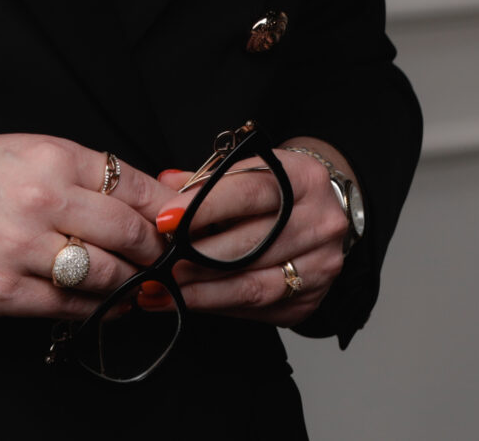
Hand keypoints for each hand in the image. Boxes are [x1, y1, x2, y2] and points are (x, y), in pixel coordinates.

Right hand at [0, 135, 173, 319]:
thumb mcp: (19, 153)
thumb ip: (81, 173)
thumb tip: (152, 196)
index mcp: (48, 156)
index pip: (136, 188)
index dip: (166, 213)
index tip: (176, 225)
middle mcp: (40, 200)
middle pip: (133, 235)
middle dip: (155, 253)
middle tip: (160, 260)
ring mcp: (22, 250)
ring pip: (111, 278)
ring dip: (131, 285)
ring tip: (132, 283)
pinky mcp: (4, 293)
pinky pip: (74, 309)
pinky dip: (98, 309)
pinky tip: (102, 302)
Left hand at [146, 138, 352, 324]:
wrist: (324, 213)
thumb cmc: (274, 189)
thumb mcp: (248, 170)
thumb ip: (206, 179)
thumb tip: (164, 186)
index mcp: (303, 178)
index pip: (250, 192)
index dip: (204, 207)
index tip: (164, 221)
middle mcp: (320, 222)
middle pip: (250, 245)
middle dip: (194, 258)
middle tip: (154, 265)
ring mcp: (321, 265)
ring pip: (253, 285)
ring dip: (200, 292)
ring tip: (160, 292)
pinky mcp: (312, 300)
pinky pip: (258, 309)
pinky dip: (217, 306)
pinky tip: (186, 302)